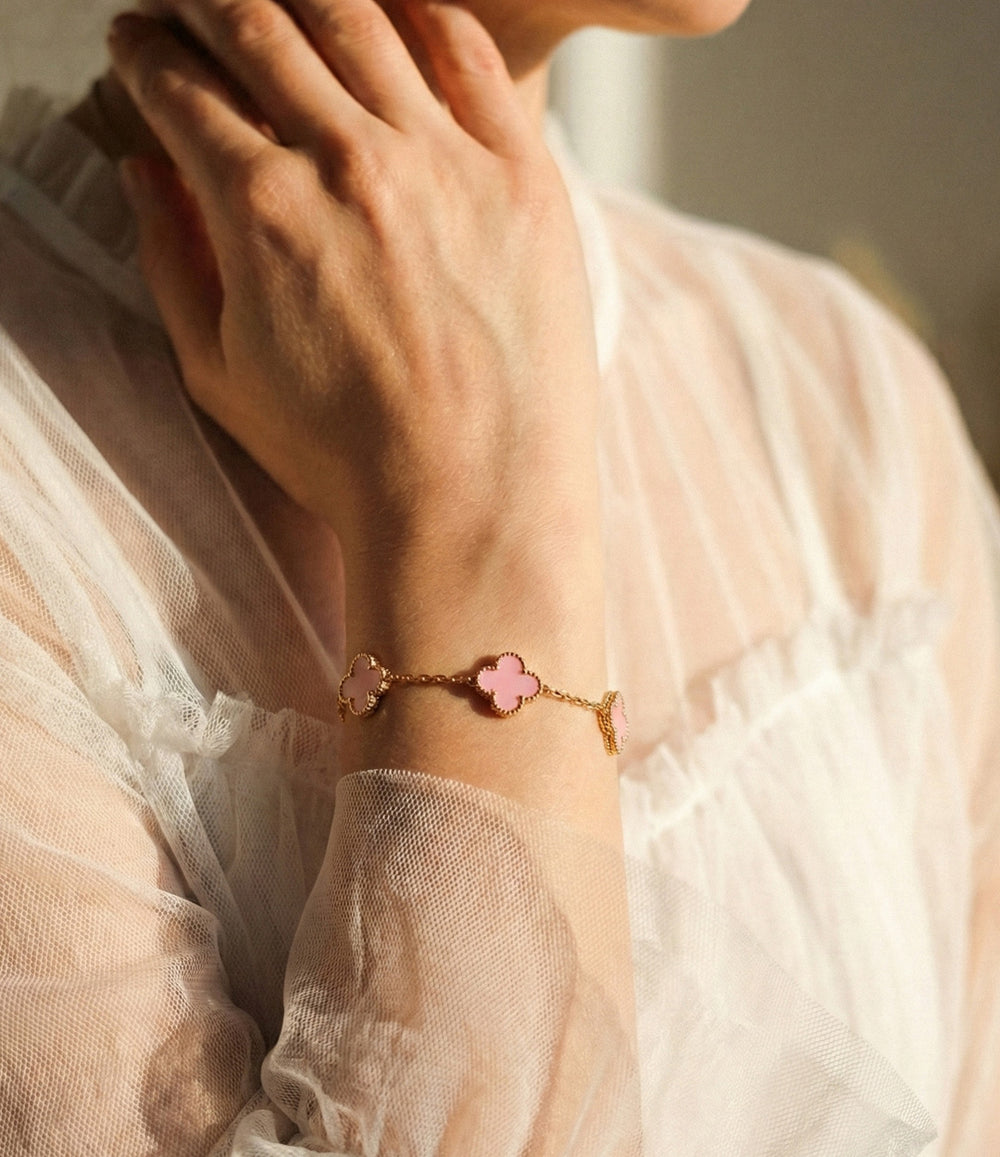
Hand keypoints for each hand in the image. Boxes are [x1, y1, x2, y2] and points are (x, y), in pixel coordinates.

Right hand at [108, 1, 602, 594]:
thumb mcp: (221, 376)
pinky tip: (396, 14)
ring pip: (357, 18)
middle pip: (258, 28)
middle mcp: (350, 164)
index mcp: (262, 213)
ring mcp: (446, 163)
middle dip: (208, 2)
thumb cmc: (346, 459)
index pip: (180, 88)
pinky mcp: (525, 179)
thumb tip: (139, 172)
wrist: (474, 505)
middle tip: (196, 6)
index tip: (138, 44)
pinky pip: (470, 57)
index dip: (145, 53)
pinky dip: (423, 13)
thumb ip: (171, 262)